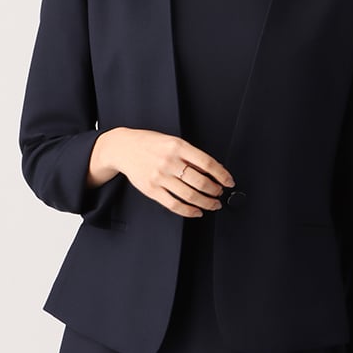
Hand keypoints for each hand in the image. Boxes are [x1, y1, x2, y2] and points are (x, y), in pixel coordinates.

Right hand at [87, 127, 234, 217]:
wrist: (123, 148)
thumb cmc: (150, 143)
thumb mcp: (173, 141)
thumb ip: (191, 155)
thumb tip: (211, 171)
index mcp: (178, 146)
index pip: (207, 162)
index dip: (221, 174)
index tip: (229, 181)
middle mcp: (169, 162)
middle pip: (200, 181)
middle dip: (215, 191)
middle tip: (220, 193)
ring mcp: (160, 177)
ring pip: (189, 195)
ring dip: (206, 202)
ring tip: (213, 204)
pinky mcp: (152, 190)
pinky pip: (174, 204)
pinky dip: (188, 211)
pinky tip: (196, 211)